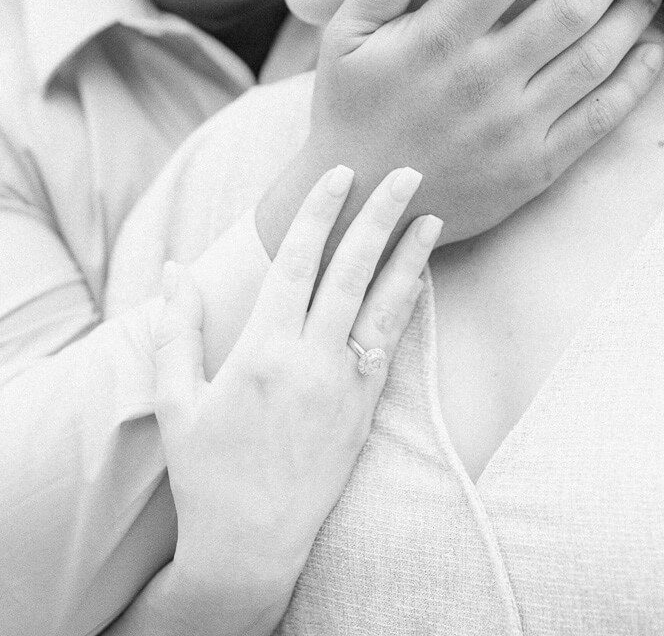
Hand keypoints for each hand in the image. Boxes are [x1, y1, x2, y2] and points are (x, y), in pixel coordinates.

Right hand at [154, 166, 438, 634]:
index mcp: (261, 351)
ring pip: (385, 305)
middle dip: (380, 215)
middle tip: (408, 171)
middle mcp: (310, 361)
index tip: (340, 172)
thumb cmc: (206, 471)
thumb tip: (173, 268)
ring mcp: (344, 386)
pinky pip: (391, 346)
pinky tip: (421, 278)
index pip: (297, 262)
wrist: (251, 547)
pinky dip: (407, 307)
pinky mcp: (365, 410)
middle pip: (352, 270)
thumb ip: (177, 329)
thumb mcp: (176, 400)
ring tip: (435, 215)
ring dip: (411, 256)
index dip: (320, 211)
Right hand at [257, 0, 662, 262]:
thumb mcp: (345, 40)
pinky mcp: (536, 168)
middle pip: (569, 8)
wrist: (364, 205)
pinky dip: (635, 83)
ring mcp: (515, 128)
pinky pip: (600, 119)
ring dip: (632, 14)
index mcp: (438, 41)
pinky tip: (652, 52)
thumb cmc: (352, 110)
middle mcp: (484, 81)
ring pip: (594, 59)